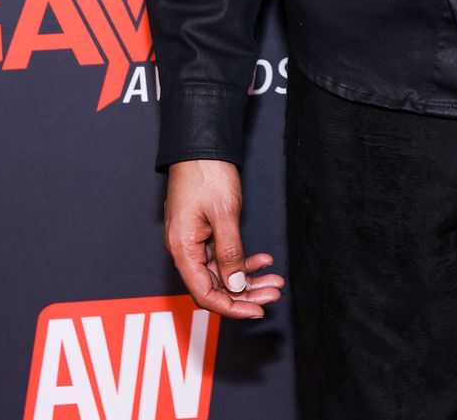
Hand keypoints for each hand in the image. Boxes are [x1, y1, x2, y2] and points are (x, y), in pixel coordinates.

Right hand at [164, 159, 284, 319]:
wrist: (201, 145)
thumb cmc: (207, 173)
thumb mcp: (223, 213)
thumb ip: (229, 252)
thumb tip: (235, 286)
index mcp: (182, 248)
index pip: (205, 293)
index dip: (231, 307)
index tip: (256, 311)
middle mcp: (185, 249)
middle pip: (215, 286)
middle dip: (246, 294)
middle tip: (274, 293)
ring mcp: (194, 240)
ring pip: (222, 272)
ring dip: (248, 278)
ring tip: (274, 279)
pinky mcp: (203, 231)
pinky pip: (222, 255)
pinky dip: (243, 259)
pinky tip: (262, 259)